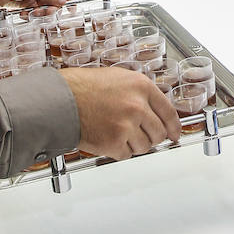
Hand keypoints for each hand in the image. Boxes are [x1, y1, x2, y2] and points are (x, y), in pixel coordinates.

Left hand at [0, 0, 72, 7]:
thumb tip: (63, 1)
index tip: (71, 7)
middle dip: (52, 6)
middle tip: (48, 11)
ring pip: (46, 5)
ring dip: (42, 11)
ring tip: (34, 12)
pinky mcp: (26, 0)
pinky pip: (36, 9)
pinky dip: (33, 13)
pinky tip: (26, 13)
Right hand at [60, 67, 181, 159]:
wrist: (59, 100)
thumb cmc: (81, 87)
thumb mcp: (117, 78)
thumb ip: (138, 93)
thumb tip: (153, 109)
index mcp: (141, 86)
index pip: (169, 112)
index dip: (173, 127)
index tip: (174, 134)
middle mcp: (137, 106)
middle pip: (158, 133)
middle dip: (151, 138)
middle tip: (140, 136)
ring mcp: (127, 125)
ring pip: (144, 147)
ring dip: (133, 145)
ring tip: (117, 134)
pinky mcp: (114, 142)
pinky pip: (126, 155)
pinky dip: (118, 151)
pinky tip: (107, 139)